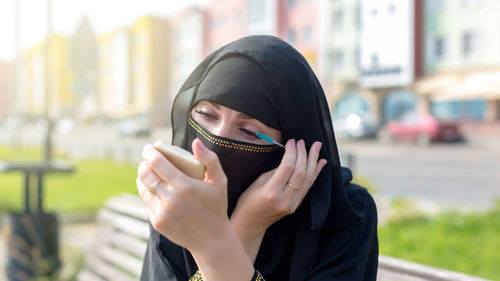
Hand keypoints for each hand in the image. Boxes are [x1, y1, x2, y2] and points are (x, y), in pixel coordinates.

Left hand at [137, 138, 228, 252]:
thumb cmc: (216, 206)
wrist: (211, 240)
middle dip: (144, 163)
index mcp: (184, 186)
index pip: (157, 163)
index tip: (149, 147)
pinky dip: (148, 192)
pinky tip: (154, 188)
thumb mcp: (219, 181)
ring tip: (149, 171)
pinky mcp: (157, 222)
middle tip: (149, 159)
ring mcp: (162, 212)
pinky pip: (147, 202)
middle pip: (145, 174)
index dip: (150, 152)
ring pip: (142, 188)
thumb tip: (195, 142)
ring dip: (143, 176)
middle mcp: (170, 199)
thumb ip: (210, 159)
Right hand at [230, 139, 326, 259]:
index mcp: (271, 192)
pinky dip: (315, 173)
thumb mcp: (258, 182)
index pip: (287, 167)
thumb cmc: (248, 201)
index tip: (291, 142)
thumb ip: (275, 171)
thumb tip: (290, 158)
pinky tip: (320, 163)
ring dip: (313, 161)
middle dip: (303, 154)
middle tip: (303, 141)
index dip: (292, 152)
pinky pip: (308, 187)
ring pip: (307, 179)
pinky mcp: (296, 206)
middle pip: (300, 172)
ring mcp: (292, 204)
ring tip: (317, 146)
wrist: (250, 223)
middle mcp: (285, 199)